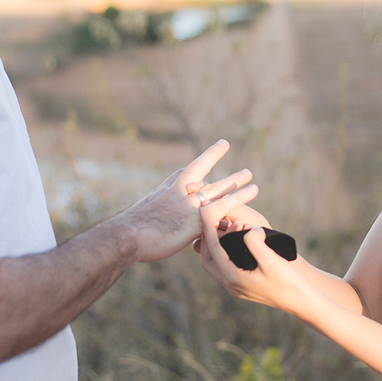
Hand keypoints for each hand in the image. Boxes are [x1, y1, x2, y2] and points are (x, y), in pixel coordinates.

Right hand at [119, 139, 256, 262]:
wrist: (128, 235)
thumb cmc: (130, 232)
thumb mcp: (141, 217)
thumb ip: (153, 216)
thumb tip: (144, 223)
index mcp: (167, 190)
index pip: (185, 173)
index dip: (196, 164)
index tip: (202, 156)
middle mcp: (180, 191)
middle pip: (202, 172)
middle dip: (214, 159)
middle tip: (224, 145)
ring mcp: (190, 203)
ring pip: (218, 187)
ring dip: (235, 181)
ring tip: (250, 175)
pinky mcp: (199, 217)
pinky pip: (225, 206)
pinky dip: (239, 198)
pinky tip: (253, 191)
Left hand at [195, 195, 314, 315]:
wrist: (302, 301)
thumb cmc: (289, 282)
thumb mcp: (272, 260)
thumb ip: (256, 243)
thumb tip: (248, 228)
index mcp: (233, 279)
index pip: (213, 249)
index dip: (208, 228)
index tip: (205, 210)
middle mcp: (230, 285)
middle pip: (208, 258)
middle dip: (208, 237)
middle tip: (215, 218)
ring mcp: (236, 287)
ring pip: (217, 263)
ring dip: (220, 243)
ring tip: (235, 225)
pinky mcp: (244, 285)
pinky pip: (227, 265)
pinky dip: (228, 250)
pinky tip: (241, 238)